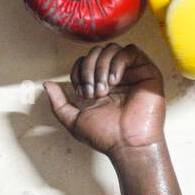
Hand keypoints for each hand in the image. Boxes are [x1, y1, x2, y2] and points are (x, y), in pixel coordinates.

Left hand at [43, 44, 165, 158]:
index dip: (78, 72)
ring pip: (111, 49)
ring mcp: (131, 73)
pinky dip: (118, 62)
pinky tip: (115, 80)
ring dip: (101, 67)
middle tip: (93, 92)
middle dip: (88, 70)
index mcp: (100, 85)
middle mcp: (115, 77)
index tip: (82, 94)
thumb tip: (47, 85)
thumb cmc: (106, 137)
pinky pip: (130, 51)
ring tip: (104, 89)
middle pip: (96, 53)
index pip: (84, 62)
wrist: (127, 145)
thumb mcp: (74, 121)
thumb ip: (59, 103)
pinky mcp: (147, 72)